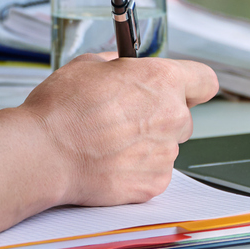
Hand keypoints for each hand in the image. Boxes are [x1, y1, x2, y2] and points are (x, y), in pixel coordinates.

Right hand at [14, 53, 217, 206]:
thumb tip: (124, 70)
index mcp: (162, 80)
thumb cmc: (62, 109)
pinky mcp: (154, 183)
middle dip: (161, 116)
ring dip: (146, 144)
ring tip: (109, 142)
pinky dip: (137, 168)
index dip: (191, 84)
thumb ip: (120, 67)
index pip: (204, 80)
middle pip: (183, 116)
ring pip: (166, 146)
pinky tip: (109, 161)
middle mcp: (172, 117)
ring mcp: (166, 154)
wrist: (45, 153)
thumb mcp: (88, 65)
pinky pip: (154, 172)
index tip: (180, 88)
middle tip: (127, 117)